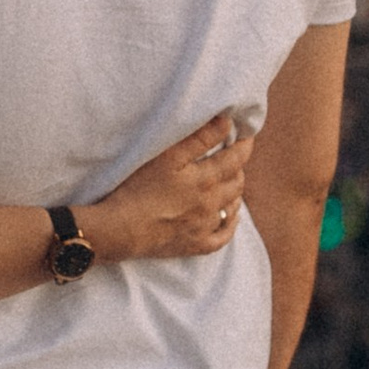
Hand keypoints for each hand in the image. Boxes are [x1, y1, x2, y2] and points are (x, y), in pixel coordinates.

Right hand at [85, 116, 249, 265]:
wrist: (121, 230)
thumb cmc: (140, 188)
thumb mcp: (168, 156)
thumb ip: (200, 139)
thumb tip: (227, 123)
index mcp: (206, 179)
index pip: (236, 158)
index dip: (244, 144)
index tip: (246, 134)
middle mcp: (212, 203)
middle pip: (237, 183)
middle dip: (238, 167)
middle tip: (232, 157)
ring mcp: (205, 226)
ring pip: (232, 207)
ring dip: (235, 192)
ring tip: (229, 182)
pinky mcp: (196, 245)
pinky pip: (223, 237)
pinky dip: (230, 224)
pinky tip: (229, 217)